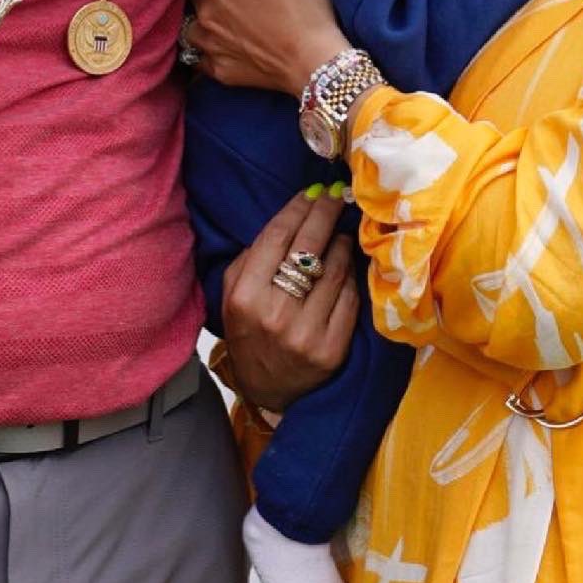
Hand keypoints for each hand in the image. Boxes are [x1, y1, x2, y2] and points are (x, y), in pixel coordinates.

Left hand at [190, 0, 346, 94]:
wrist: (313, 59)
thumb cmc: (302, 6)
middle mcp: (204, 12)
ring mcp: (209, 45)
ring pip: (192, 28)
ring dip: (204, 23)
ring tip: (225, 24)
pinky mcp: (219, 72)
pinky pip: (201, 60)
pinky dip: (208, 53)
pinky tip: (223, 49)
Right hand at [222, 191, 358, 411]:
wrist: (267, 390)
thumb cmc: (249, 331)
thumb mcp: (233, 295)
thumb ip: (251, 257)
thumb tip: (291, 217)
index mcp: (245, 297)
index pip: (277, 238)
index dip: (298, 209)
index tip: (312, 192)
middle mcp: (275, 314)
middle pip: (308, 247)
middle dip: (325, 214)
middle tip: (336, 197)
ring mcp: (306, 333)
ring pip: (334, 270)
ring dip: (341, 243)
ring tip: (341, 232)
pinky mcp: (332, 349)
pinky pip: (350, 298)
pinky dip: (350, 276)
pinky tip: (347, 265)